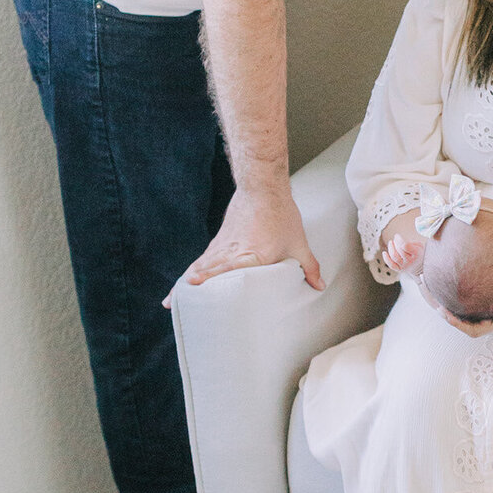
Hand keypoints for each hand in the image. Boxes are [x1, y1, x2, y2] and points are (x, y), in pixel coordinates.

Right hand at [178, 186, 322, 292]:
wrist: (263, 188)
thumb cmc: (281, 216)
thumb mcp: (298, 243)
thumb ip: (308, 267)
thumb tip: (319, 286)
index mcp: (252, 253)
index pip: (228, 267)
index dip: (210, 276)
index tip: (192, 283)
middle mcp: (233, 250)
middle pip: (208, 271)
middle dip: (191, 289)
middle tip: (174, 304)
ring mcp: (222, 245)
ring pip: (201, 266)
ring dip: (186, 283)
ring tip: (172, 300)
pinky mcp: (219, 242)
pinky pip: (203, 260)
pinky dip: (193, 272)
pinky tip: (185, 282)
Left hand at [383, 234, 423, 274]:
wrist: (422, 267)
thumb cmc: (420, 254)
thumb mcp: (420, 246)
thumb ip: (411, 242)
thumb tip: (400, 240)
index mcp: (416, 254)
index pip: (405, 245)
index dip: (399, 239)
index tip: (397, 235)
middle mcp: (410, 261)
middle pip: (399, 250)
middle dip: (395, 242)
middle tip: (395, 238)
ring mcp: (404, 266)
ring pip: (394, 256)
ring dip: (390, 248)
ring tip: (391, 242)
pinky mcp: (399, 269)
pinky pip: (391, 265)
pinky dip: (386, 259)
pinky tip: (384, 253)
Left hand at [425, 270, 492, 339]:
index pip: (476, 330)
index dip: (457, 323)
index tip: (442, 312)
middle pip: (464, 321)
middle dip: (442, 308)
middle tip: (423, 286)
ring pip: (468, 313)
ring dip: (448, 302)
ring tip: (429, 281)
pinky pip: (477, 305)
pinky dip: (462, 296)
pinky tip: (453, 278)